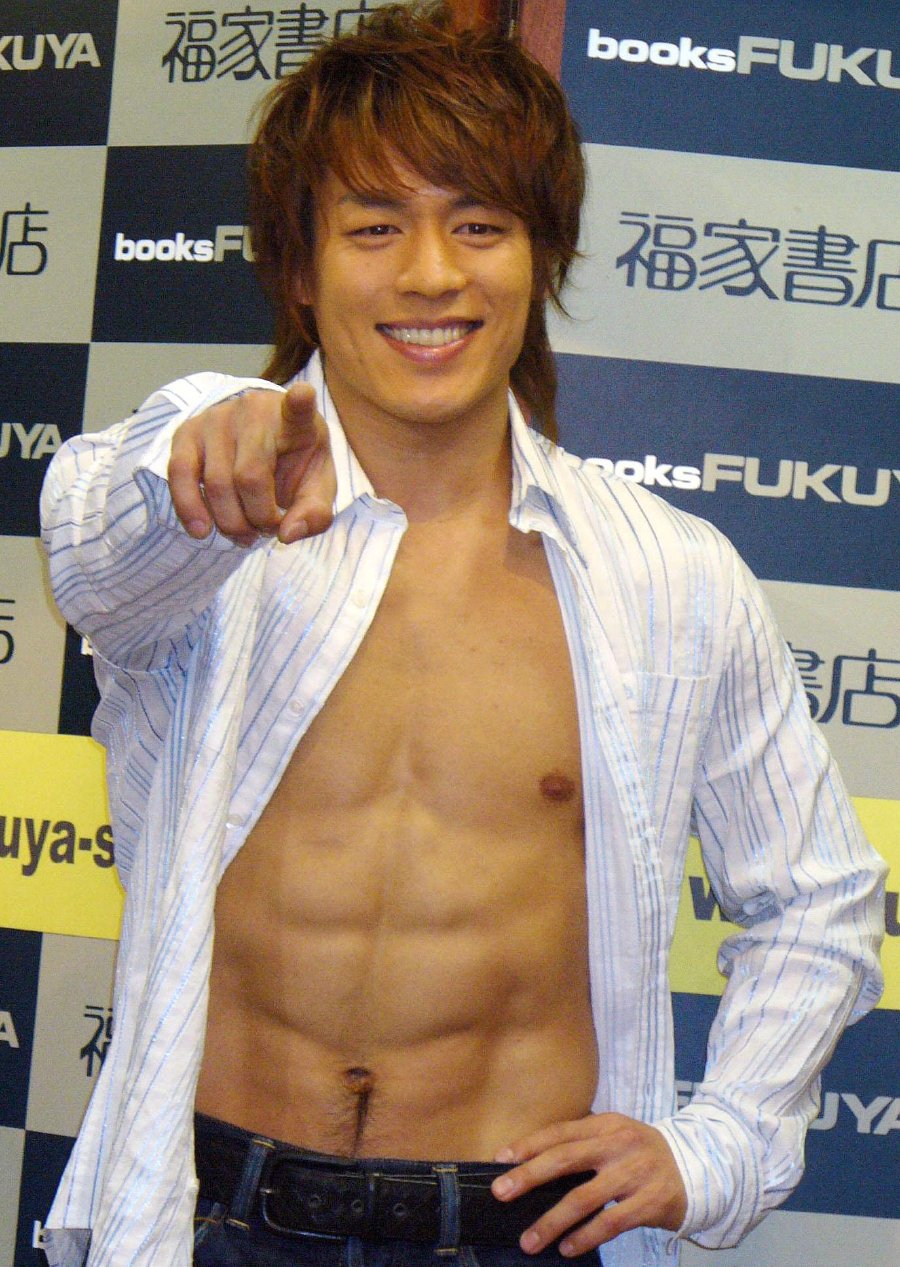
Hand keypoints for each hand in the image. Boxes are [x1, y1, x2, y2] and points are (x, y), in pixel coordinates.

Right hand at [168, 382, 335, 545]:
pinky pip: (180, 474)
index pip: (298, 407)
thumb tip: (286, 535)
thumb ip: (314, 515)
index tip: (303, 394)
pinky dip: (189, 508)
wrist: (262, 447)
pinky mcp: (188, 432)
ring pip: (215, 483)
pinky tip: (201, 530)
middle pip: (249, 477)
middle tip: (267, 529)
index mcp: (295, 421)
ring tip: (245, 534)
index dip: (300, 401)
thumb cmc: (293, 466)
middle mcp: (253, 411)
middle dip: (258, 519)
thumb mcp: (316, 490)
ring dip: (230, 522)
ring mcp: (216, 418)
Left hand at [491, 1114, 686, 1256]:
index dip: (528, 1145)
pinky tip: (567, 1248)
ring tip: (529, 1241)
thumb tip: (534, 1160)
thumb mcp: (617, 1137)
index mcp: (607, 1124)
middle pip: (566, 1158)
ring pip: (584, 1197)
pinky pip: (611, 1223)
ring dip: (552, 1221)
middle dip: (529, 1176)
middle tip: (501, 1193)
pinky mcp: (650, 1202)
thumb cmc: (643, 1155)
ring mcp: (635, 1173)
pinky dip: (585, 1237)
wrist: (698, 1169)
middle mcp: (619, 1144)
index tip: (501, 1160)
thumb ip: (584, 1143)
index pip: (560, 1132)